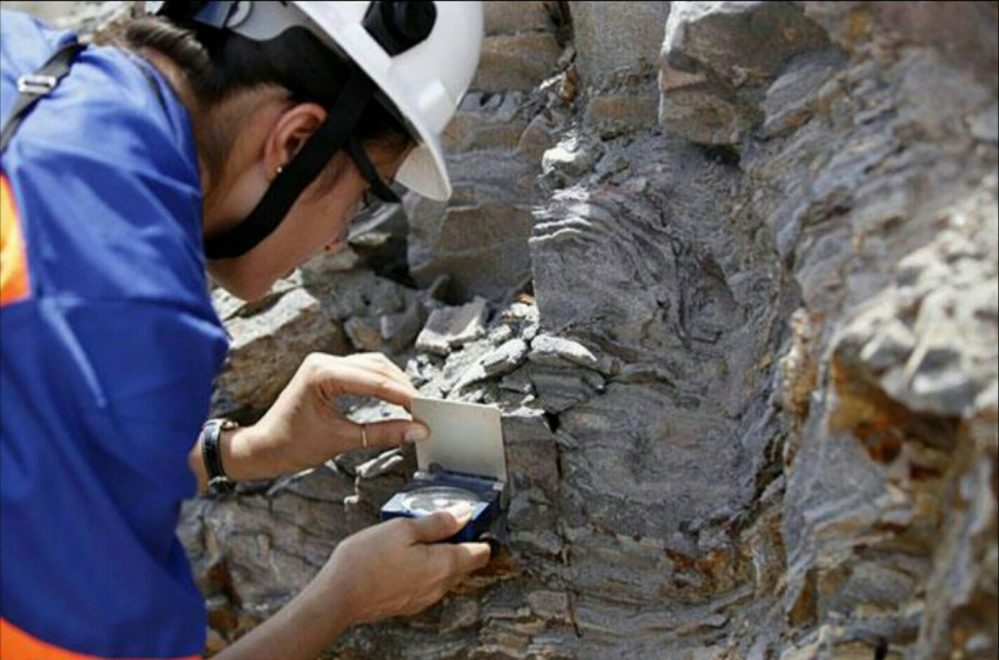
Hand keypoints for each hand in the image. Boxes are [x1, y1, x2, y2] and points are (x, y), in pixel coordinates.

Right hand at [215, 507, 490, 659]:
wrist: (339, 596)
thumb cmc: (367, 560)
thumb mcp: (403, 528)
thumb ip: (437, 522)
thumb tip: (462, 514)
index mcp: (445, 565)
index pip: (480, 552)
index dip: (479, 532)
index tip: (472, 517)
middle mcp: (440, 586)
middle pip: (464, 563)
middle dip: (459, 541)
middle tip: (443, 520)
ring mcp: (424, 597)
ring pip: (445, 572)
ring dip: (440, 553)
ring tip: (418, 534)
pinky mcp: (409, 602)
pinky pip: (428, 581)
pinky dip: (425, 566)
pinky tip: (405, 554)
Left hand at [221, 352, 429, 482]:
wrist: (263, 447)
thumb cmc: (292, 445)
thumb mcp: (342, 441)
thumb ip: (382, 434)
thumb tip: (416, 431)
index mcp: (321, 373)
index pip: (373, 380)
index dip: (402, 395)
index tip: (424, 410)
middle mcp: (323, 361)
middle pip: (377, 366)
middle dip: (402, 387)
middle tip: (424, 409)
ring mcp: (325, 363)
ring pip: (373, 365)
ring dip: (395, 383)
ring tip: (413, 405)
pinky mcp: (328, 371)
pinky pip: (363, 371)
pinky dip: (382, 383)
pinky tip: (396, 398)